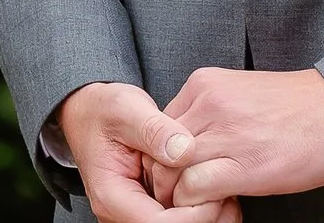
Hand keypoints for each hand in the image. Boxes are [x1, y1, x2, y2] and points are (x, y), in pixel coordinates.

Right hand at [55, 81, 238, 222]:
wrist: (91, 111)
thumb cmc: (106, 110)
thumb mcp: (128, 111)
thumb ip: (155, 130)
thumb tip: (185, 150)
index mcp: (112, 196)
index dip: (191, 215)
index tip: (217, 193)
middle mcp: (122, 211)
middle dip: (203, 219)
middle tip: (232, 198)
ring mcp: (135, 210)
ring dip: (204, 216)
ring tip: (231, 196)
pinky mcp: (149, 203)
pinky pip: (176, 216)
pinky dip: (199, 208)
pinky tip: (219, 191)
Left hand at [165, 67, 323, 204]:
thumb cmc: (299, 107)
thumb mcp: (242, 95)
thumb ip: (207, 113)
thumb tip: (180, 148)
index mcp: (206, 83)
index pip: (155, 128)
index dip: (162, 158)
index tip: (179, 174)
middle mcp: (210, 102)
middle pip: (156, 151)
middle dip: (164, 180)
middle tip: (183, 196)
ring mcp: (227, 132)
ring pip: (170, 172)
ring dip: (179, 196)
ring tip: (202, 202)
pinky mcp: (245, 164)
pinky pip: (193, 190)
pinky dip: (198, 205)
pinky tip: (221, 203)